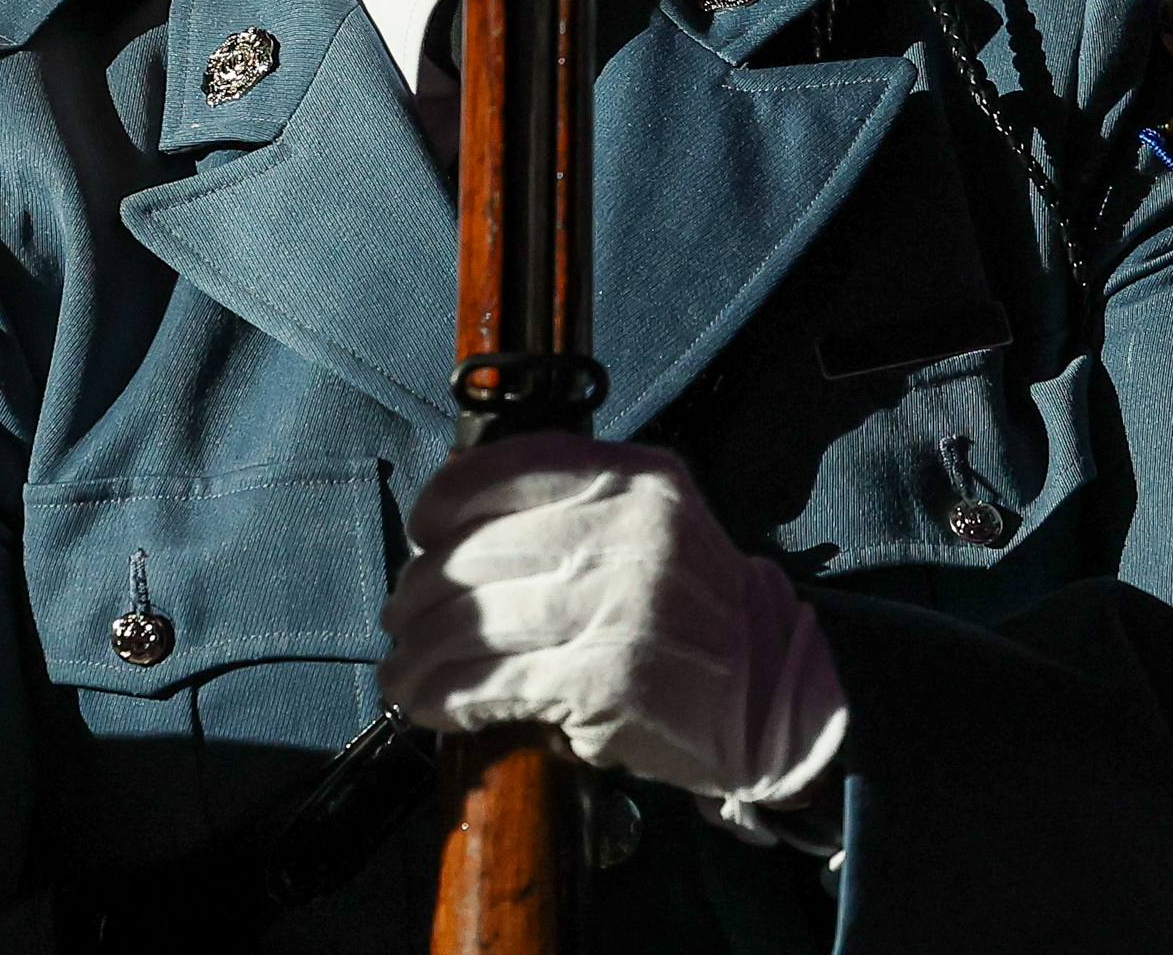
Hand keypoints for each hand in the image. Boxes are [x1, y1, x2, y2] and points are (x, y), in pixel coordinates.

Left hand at [378, 433, 847, 833]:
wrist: (771, 696)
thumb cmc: (693, 610)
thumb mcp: (654, 522)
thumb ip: (574, 501)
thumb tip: (453, 504)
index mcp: (636, 478)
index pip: (508, 466)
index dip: (445, 500)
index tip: (421, 531)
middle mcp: (626, 532)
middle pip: (477, 551)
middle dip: (420, 590)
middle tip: (400, 616)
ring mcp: (616, 607)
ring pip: (474, 621)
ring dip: (419, 653)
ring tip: (401, 671)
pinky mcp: (603, 681)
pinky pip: (493, 684)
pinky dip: (447, 698)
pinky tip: (432, 705)